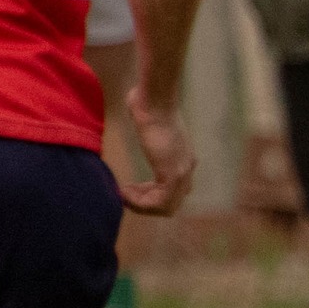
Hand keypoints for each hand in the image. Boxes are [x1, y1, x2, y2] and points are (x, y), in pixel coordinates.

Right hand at [121, 88, 195, 215]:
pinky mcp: (172, 172)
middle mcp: (186, 169)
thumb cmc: (148, 107)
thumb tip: (141, 128)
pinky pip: (159, 201)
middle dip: (145, 204)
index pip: (172, 193)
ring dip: (140, 205)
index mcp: (183, 160)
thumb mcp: (152, 129)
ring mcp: (181, 172)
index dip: (149, 197)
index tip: (128, 190)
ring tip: (122, 195)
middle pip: (171, 204)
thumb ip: (152, 140)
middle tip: (124, 195)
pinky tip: (123, 192)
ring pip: (166, 207)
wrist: (153, 100)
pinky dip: (139, 202)